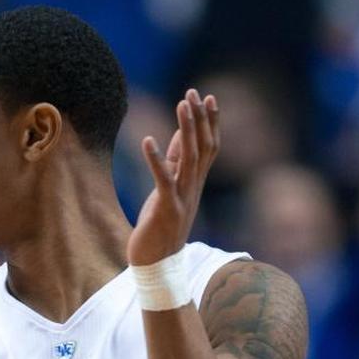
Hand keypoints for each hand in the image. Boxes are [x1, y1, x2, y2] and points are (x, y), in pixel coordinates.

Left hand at [129, 89, 218, 265]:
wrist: (157, 265)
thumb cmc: (160, 226)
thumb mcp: (169, 190)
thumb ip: (174, 163)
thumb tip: (176, 135)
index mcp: (195, 184)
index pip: (209, 147)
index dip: (210, 122)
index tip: (207, 97)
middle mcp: (193, 188)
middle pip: (202, 148)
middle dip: (199, 119)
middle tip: (193, 93)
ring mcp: (182, 198)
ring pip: (189, 158)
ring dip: (185, 130)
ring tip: (181, 105)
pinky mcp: (166, 209)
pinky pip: (163, 180)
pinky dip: (156, 159)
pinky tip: (148, 140)